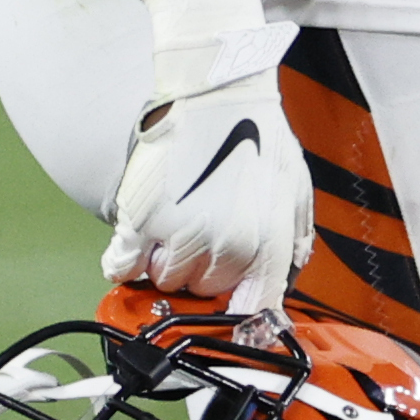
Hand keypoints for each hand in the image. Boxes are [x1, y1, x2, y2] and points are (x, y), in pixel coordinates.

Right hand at [101, 0, 307, 315]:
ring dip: (169, 261)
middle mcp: (226, 246)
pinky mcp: (140, 221)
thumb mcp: (295, 192)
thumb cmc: (259, 138)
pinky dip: (127, 260)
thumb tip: (278, 288)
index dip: (244, 319)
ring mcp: (180, 235)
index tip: (233, 322)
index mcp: (268, 243)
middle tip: (206, 233)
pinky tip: (141, 237)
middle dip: (205, 271)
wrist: (218, 98)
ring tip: (180, 222)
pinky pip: (123, 267)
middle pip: (205, 291)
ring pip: (166, 279)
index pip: (255, 306)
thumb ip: (293, 243)